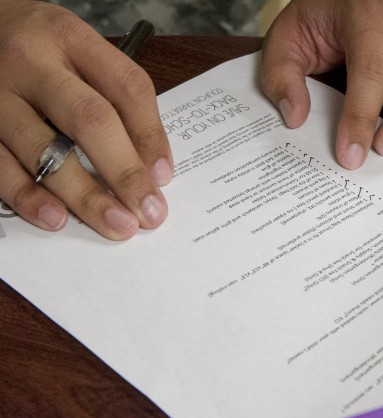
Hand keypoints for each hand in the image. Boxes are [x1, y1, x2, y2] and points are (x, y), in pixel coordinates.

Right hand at [0, 1, 172, 239]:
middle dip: (125, 172)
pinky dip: (28, 196)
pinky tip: (56, 217)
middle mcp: (30, 62)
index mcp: (70, 38)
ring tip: (116, 224)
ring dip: (84, 195)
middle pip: (90, 119)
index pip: (126, 86)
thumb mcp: (77, 50)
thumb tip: (150, 165)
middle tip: (149, 211)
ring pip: (43, 150)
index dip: (150, 135)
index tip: (164, 176)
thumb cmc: (36, 48)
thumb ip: (114, 96)